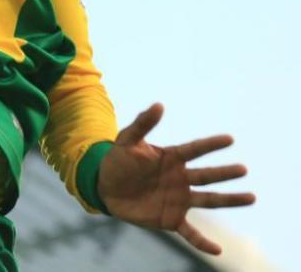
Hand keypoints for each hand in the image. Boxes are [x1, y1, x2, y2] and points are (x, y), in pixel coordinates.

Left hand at [98, 102, 255, 254]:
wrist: (105, 187)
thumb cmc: (118, 160)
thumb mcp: (127, 140)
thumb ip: (142, 124)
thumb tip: (159, 105)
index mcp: (172, 158)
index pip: (195, 149)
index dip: (210, 144)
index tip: (229, 139)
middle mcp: (181, 178)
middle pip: (207, 176)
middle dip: (224, 173)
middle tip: (243, 169)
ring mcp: (179, 199)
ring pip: (209, 201)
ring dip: (229, 200)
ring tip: (251, 197)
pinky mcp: (171, 219)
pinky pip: (191, 233)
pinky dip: (203, 242)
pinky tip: (218, 250)